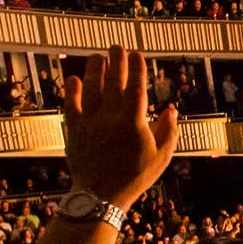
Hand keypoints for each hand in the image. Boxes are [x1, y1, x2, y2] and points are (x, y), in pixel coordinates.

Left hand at [63, 46, 179, 209]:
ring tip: (97, 56)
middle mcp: (110, 118)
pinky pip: (71, 105)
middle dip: (116, 61)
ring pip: (91, 89)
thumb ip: (168, 131)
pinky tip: (74, 78)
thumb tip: (171, 108)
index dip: (137, 68)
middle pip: (113, 82)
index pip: (135, 87)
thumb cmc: (134, 178)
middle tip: (117, 46)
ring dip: (94, 70)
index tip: (137, 54)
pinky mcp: (74, 131)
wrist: (99, 198)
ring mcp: (90, 123)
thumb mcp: (160, 158)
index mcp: (132, 123)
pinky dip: (72, 91)